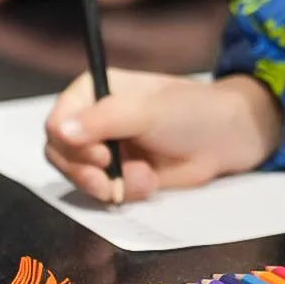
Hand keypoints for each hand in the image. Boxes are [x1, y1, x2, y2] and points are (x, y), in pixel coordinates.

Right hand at [44, 71, 282, 202]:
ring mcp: (105, 148)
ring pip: (78, 176)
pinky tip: (149, 183)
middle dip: (84, 172)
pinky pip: (102, 190)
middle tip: (109, 181)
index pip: (57, 120)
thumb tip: (60, 131)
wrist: (227, 140)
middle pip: (60, 152)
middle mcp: (93, 118)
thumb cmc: (191, 112)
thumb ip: (105, 119)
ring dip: (107, 184)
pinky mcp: (119, 173)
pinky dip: (123, 192)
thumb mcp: (149, 110)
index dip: (71, 143)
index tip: (102, 156)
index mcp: (94, 91)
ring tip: (144, 179)